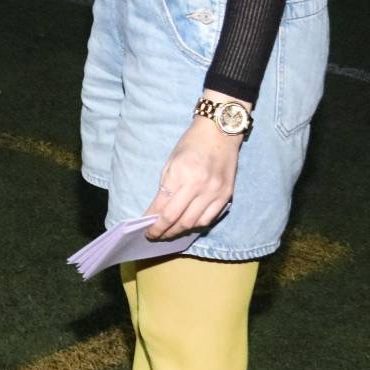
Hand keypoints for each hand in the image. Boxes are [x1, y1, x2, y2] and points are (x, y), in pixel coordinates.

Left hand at [144, 112, 245, 239]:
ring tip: (168, 233)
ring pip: (193, 223)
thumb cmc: (191, 144)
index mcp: (180, 174)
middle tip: (153, 236)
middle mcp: (198, 186)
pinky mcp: (226, 196)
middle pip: (177, 219)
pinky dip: (196, 226)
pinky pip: (209, 219)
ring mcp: (214, 192)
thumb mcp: (171, 161)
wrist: (220, 132)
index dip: (151, 221)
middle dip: (162, 231)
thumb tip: (158, 210)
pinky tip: (187, 226)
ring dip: (178, 231)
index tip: (144, 227)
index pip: (162, 207)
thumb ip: (166, 186)